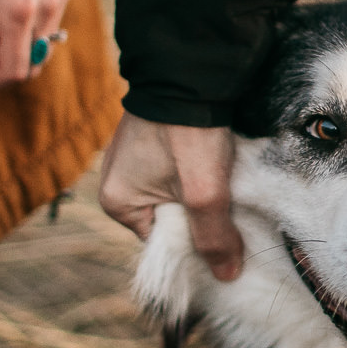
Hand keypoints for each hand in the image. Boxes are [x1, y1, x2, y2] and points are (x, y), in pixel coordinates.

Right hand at [98, 113, 244, 280]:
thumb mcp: (204, 191)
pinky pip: (179, 172)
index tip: (224, 235)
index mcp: (116, 201)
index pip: (163, 241)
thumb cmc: (189, 132)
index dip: (195, 241)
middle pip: (171, 219)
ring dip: (204, 193)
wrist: (192, 70)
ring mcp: (135, 159)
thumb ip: (213, 236)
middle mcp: (117, 181)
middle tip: (230, 208)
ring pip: (178, 195)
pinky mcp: (154, 141)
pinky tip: (220, 168)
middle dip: (202, 216)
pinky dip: (201, 173)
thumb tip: (226, 276)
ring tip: (227, 186)